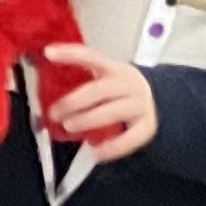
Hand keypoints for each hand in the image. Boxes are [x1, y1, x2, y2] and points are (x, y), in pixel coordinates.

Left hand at [40, 39, 156, 159]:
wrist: (159, 99)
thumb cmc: (119, 91)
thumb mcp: (106, 79)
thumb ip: (83, 82)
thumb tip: (46, 93)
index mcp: (114, 68)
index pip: (90, 57)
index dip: (69, 54)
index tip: (48, 52)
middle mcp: (128, 83)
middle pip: (98, 91)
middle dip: (72, 102)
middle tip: (53, 113)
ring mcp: (140, 105)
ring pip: (111, 113)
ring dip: (87, 120)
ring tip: (68, 127)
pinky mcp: (147, 127)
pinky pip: (128, 140)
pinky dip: (110, 148)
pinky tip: (94, 152)